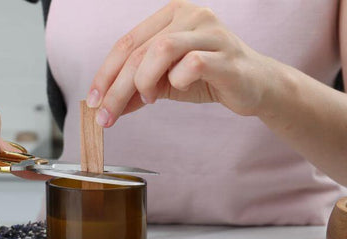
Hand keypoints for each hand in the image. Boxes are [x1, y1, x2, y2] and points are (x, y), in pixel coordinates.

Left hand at [87, 0, 277, 126]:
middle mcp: (190, 15)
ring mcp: (210, 31)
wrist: (254, 86)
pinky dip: (176, 81)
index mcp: (170, 15)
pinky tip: (178, 89)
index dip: (104, 73)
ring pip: (160, 50)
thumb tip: (104, 108)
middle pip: (138, 51)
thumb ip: (135, 89)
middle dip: (116, 88)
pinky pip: (190, 64)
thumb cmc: (207, 77)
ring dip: (143, 81)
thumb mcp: (164, 82)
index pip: (126, 42)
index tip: (93, 101)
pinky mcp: (225, 54)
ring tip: (148, 99)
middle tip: (105, 116)